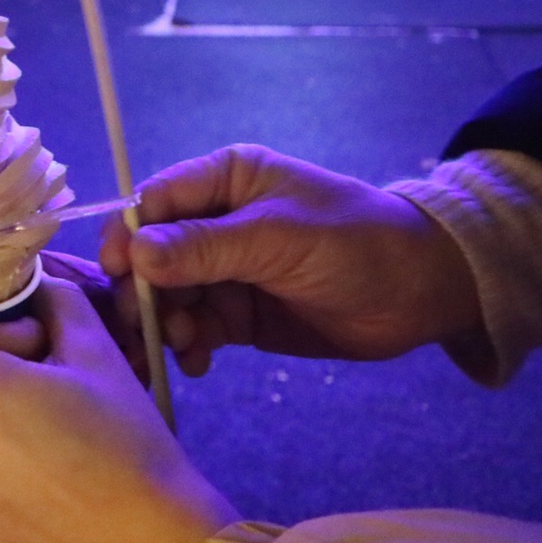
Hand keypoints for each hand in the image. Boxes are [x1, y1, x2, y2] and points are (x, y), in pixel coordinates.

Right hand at [101, 145, 483, 376]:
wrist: (426, 293)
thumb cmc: (357, 242)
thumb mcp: (280, 237)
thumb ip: (207, 247)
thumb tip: (135, 254)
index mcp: (223, 180)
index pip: (153, 202)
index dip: (127, 236)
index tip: (116, 273)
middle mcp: (215, 221)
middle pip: (151, 255)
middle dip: (142, 292)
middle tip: (145, 329)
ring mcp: (226, 270)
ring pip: (168, 296)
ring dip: (163, 323)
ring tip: (182, 349)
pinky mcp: (240, 313)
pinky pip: (196, 328)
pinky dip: (187, 346)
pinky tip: (197, 362)